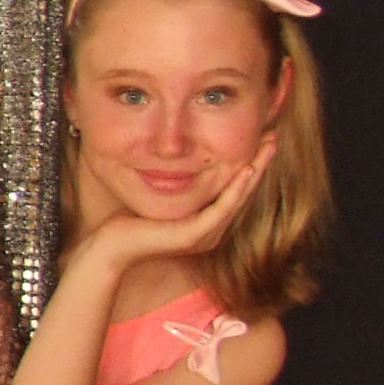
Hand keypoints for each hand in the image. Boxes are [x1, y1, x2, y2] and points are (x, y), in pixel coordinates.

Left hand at [86, 137, 273, 273]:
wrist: (110, 247)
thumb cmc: (128, 221)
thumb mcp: (159, 195)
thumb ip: (176, 182)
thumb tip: (182, 157)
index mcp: (206, 223)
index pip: (234, 190)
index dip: (250, 165)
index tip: (258, 139)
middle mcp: (211, 231)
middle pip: (242, 192)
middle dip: (259, 163)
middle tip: (273, 137)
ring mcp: (205, 236)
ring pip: (238, 198)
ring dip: (255, 171)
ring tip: (267, 147)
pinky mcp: (194, 236)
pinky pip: (220, 209)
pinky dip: (234, 189)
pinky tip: (246, 170)